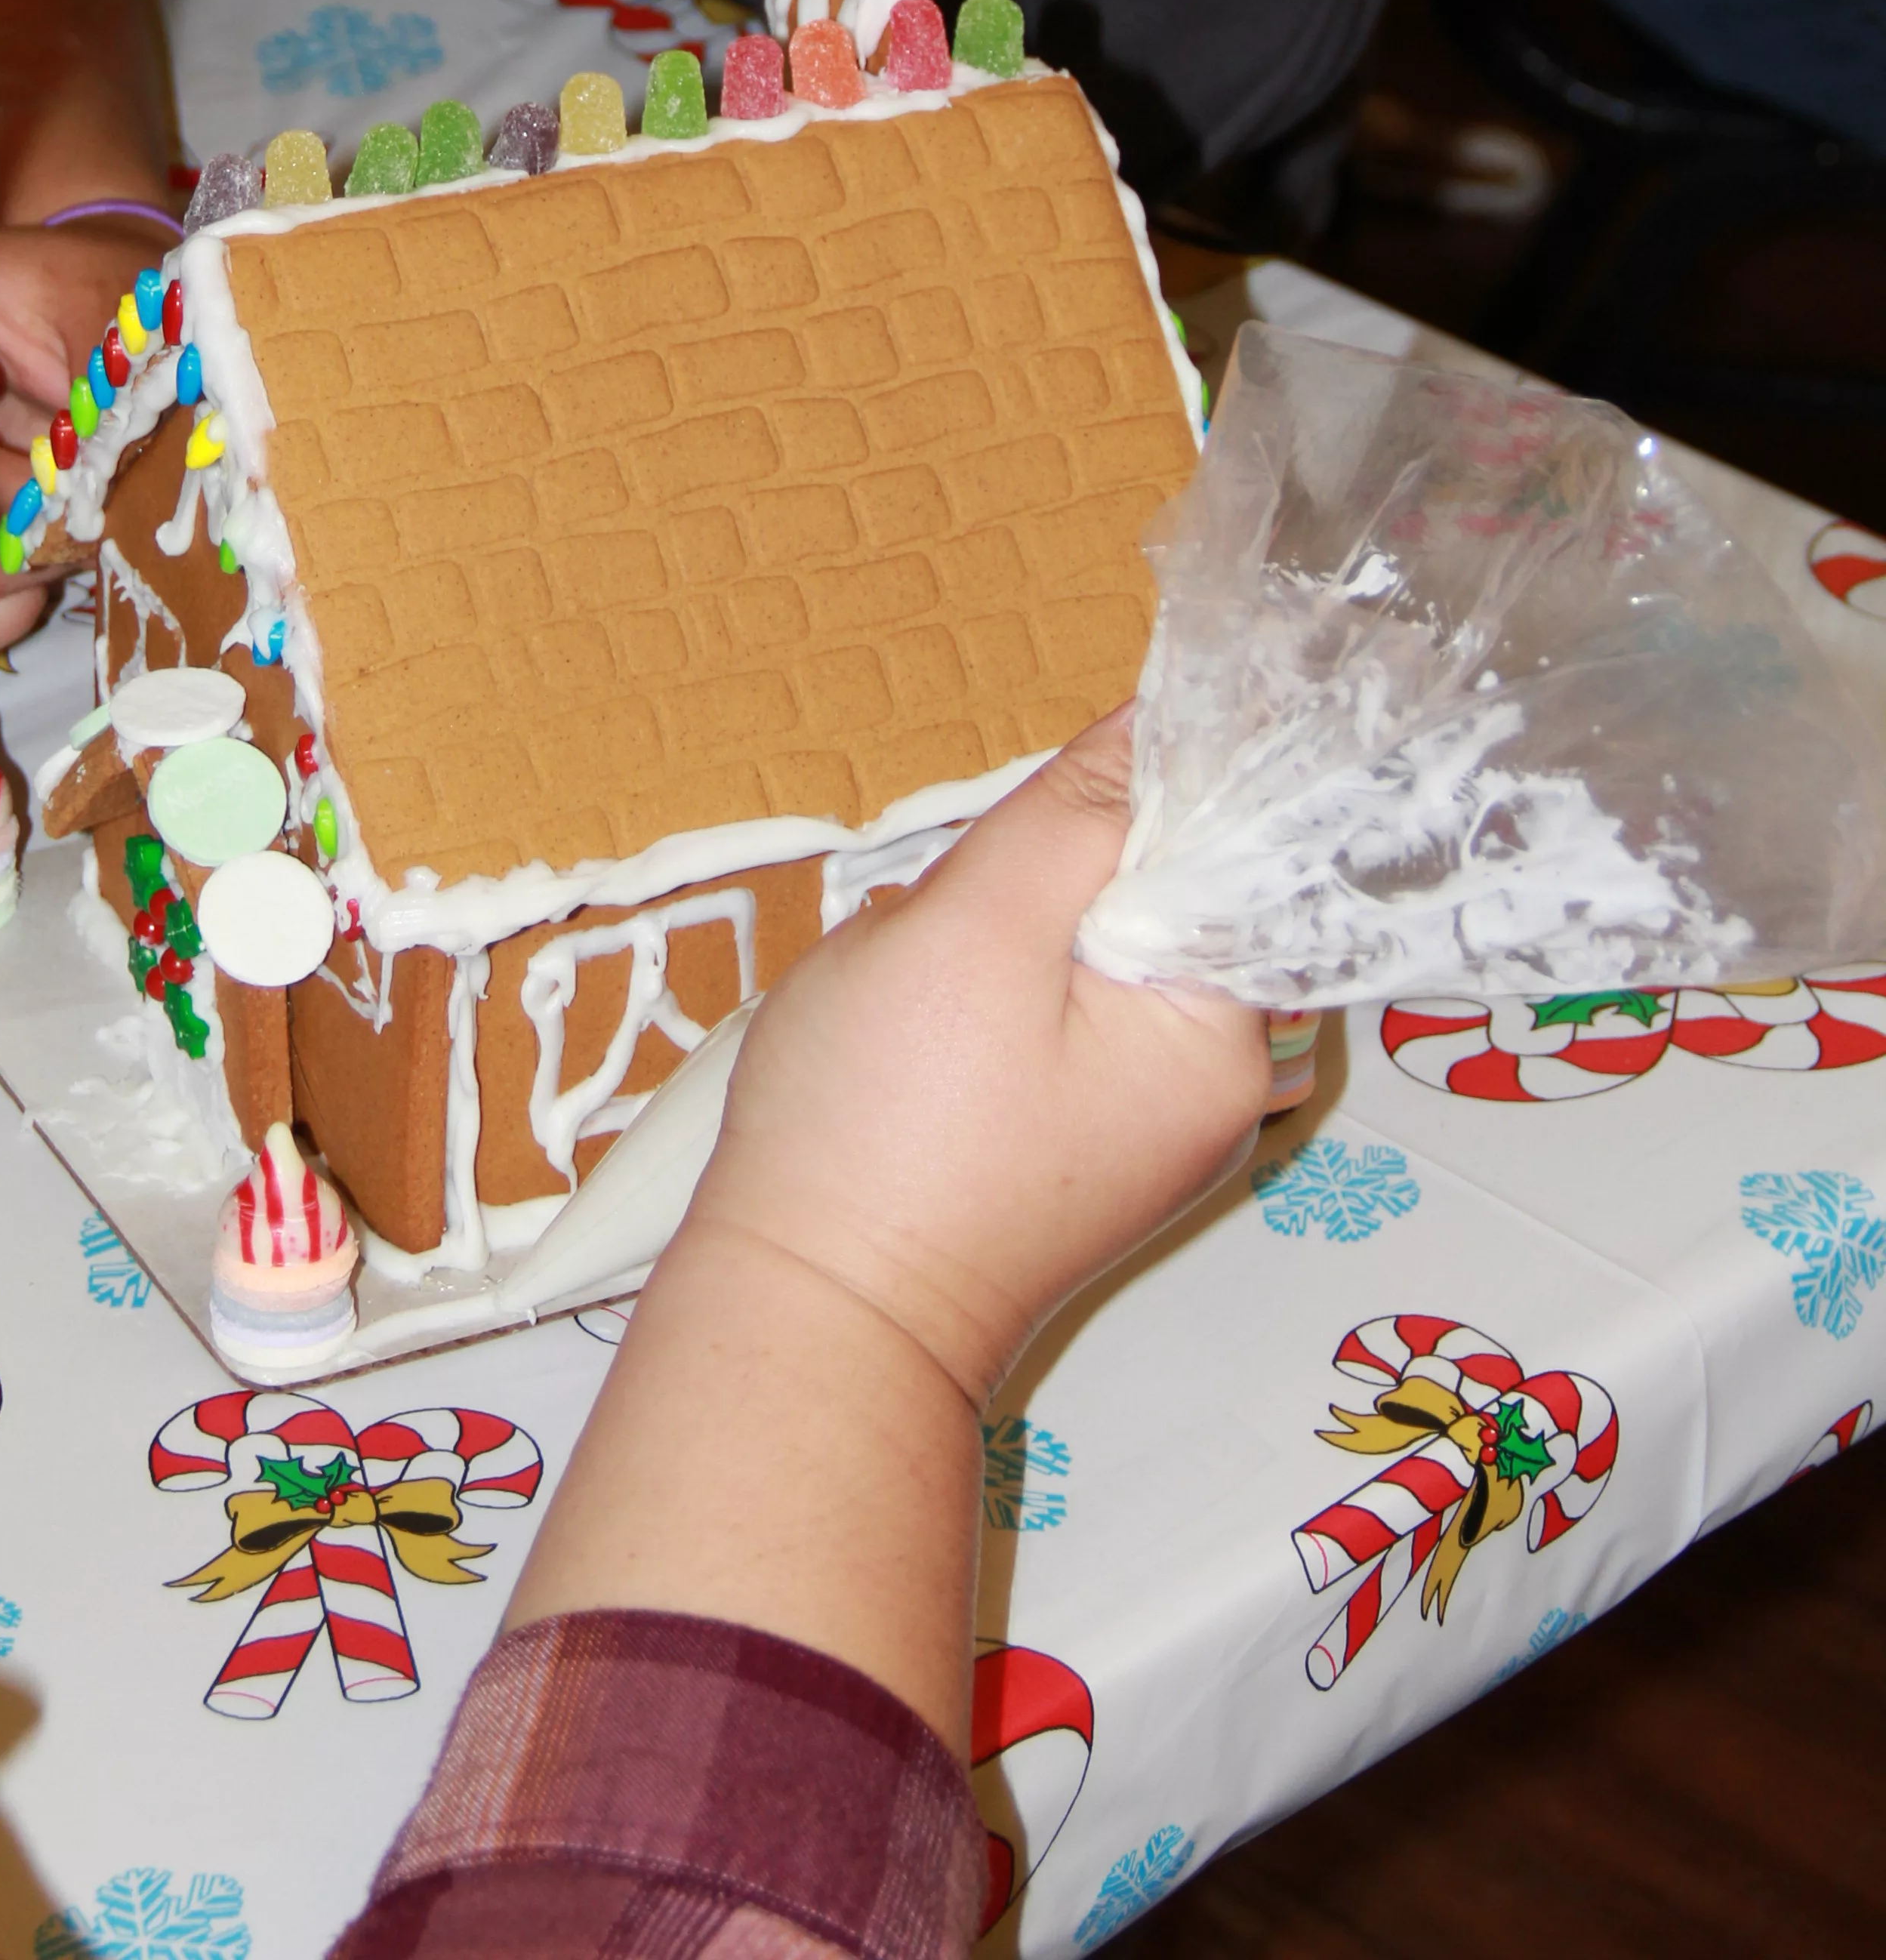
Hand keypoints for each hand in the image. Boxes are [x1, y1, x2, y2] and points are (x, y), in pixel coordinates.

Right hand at [0, 218, 153, 664]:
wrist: (114, 348)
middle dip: (20, 486)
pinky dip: (8, 610)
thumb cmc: (100, 302)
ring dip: (35, 544)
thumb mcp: (108, 290)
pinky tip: (44, 560)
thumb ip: (100, 351)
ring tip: (75, 491)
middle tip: (81, 451)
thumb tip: (92, 460)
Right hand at [689, 711, 1270, 1408]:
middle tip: (951, 933)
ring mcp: (1141, 1122)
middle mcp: (1211, 1086)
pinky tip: (920, 1029)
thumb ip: (1076, 814)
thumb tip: (1156, 719)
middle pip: (1152, 896)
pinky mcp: (1073, 1141)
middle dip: (1040, 879)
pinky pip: (1053, 1015)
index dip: (1123, 799)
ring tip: (923, 993)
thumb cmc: (884, 1129)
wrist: (807, 1311)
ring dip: (1001, 934)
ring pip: (1087, 949)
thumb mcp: (977, 929)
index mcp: (1223, 1037)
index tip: (1031, 822)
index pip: (1221, 853)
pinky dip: (986, 994)